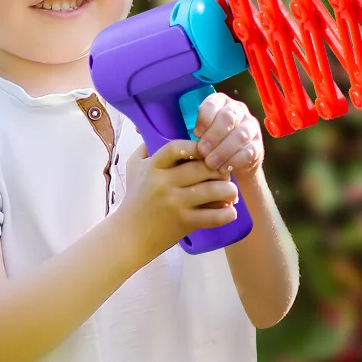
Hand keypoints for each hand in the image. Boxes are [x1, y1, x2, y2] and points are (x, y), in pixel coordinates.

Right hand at [120, 139, 238, 259]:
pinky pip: (212, 217)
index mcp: (154, 167)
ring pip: (212, 190)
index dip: (196, 146)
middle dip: (220, 169)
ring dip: (229, 190)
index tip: (207, 151)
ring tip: (232, 192)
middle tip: (226, 172)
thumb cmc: (135, 198)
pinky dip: (226, 214)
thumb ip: (147, 147)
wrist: (129, 235)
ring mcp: (175, 204)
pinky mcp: (184, 223)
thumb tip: (161, 127)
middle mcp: (165, 183)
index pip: (177, 147)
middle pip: (202, 168)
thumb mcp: (134, 167)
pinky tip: (231, 211)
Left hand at [193, 93, 263, 181]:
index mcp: (222, 102)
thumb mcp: (204, 133)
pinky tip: (222, 169)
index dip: (204, 119)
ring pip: (240, 135)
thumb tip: (193, 142)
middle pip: (228, 117)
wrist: (235, 161)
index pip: (214, 104)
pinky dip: (233, 161)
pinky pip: (248, 152)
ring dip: (223, 151)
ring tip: (210, 163)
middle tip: (202, 151)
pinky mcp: (258, 145)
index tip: (196, 134)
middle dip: (213, 136)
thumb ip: (200, 133)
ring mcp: (251, 127)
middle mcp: (239, 110)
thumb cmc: (213, 143)